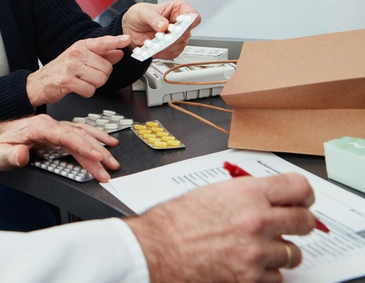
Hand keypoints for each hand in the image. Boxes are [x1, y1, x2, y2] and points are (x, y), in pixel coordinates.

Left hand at [0, 114, 119, 181]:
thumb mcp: (1, 154)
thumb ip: (14, 155)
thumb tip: (24, 155)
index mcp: (39, 127)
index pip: (66, 136)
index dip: (83, 146)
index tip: (97, 156)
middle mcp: (49, 125)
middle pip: (78, 137)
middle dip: (96, 152)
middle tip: (110, 167)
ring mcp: (54, 128)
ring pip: (82, 135)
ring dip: (98, 146)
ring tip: (113, 159)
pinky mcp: (56, 134)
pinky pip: (79, 134)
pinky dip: (94, 139)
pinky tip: (103, 144)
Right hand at [25, 35, 129, 107]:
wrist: (38, 83)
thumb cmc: (60, 70)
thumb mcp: (80, 59)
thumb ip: (102, 55)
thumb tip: (119, 52)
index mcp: (80, 46)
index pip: (102, 43)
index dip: (116, 41)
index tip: (126, 39)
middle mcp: (75, 54)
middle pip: (106, 68)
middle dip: (101, 76)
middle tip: (88, 76)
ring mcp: (70, 67)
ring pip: (100, 80)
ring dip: (94, 85)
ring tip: (81, 81)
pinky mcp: (66, 81)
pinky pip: (90, 90)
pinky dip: (86, 92)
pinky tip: (77, 88)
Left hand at [122, 0, 200, 59]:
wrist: (131, 27)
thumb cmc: (139, 15)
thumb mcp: (143, 12)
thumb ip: (153, 18)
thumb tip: (163, 25)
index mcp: (178, 9)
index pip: (192, 15)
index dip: (188, 22)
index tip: (176, 26)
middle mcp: (180, 23)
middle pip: (186, 33)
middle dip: (172, 37)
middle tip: (159, 36)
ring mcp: (177, 37)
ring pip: (179, 45)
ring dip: (164, 46)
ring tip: (151, 43)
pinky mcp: (171, 48)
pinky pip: (171, 54)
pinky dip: (159, 53)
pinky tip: (150, 48)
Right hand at [126, 173, 315, 282]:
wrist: (154, 250)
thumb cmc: (173, 222)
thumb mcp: (209, 193)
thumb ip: (242, 194)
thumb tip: (263, 198)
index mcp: (246, 193)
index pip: (298, 187)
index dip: (303, 194)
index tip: (302, 200)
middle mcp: (258, 221)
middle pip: (305, 221)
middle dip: (300, 223)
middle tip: (291, 225)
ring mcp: (257, 252)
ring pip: (294, 253)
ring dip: (281, 251)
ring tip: (261, 248)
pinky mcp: (252, 278)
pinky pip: (278, 277)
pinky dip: (267, 273)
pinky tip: (250, 265)